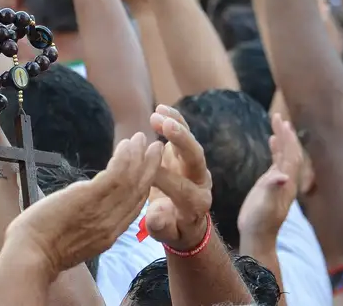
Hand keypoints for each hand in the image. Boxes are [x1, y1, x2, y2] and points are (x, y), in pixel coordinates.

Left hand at [6, 132, 161, 277]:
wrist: (31, 254)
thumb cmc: (42, 248)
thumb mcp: (74, 240)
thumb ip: (86, 224)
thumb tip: (81, 207)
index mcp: (108, 235)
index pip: (134, 208)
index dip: (144, 187)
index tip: (150, 171)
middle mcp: (112, 224)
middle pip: (139, 192)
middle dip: (149, 168)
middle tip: (157, 148)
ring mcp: (103, 211)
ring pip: (130, 180)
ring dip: (138, 157)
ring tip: (141, 138)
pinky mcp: (90, 198)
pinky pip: (115, 175)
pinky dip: (124, 158)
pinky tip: (125, 145)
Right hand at [145, 106, 213, 249]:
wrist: (186, 220)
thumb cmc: (173, 229)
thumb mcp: (167, 234)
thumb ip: (161, 226)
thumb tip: (157, 215)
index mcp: (196, 203)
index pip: (180, 187)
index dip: (161, 178)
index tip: (141, 170)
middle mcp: (201, 181)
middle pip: (195, 158)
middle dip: (182, 141)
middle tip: (165, 126)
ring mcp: (196, 166)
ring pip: (190, 142)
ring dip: (176, 126)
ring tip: (158, 114)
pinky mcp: (189, 154)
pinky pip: (185, 134)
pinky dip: (175, 120)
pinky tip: (161, 108)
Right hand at [237, 113, 301, 247]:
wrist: (258, 236)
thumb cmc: (260, 222)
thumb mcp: (265, 206)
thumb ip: (272, 189)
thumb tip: (281, 175)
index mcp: (288, 183)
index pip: (291, 155)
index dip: (287, 138)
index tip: (281, 122)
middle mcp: (287, 180)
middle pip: (291, 152)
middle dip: (286, 134)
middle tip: (278, 116)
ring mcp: (280, 182)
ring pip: (285, 155)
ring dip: (283, 139)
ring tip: (278, 122)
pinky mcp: (272, 184)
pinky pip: (277, 161)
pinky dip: (276, 149)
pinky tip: (271, 140)